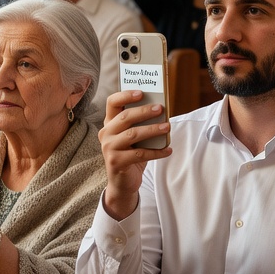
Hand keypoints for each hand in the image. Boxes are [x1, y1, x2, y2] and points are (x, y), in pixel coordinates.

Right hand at [99, 90, 173, 218]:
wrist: (123, 181)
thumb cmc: (131, 153)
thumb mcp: (134, 136)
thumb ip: (141, 123)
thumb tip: (161, 110)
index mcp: (110, 122)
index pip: (112, 102)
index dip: (125, 95)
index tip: (141, 92)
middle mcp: (106, 133)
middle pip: (125, 117)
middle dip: (144, 111)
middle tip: (161, 108)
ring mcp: (109, 148)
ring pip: (132, 134)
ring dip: (152, 130)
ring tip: (167, 127)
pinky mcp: (116, 162)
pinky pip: (139, 154)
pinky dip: (156, 152)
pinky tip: (168, 150)